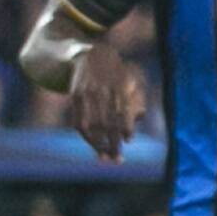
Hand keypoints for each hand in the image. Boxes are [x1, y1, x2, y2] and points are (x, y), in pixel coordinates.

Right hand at [65, 45, 145, 159]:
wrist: (91, 55)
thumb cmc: (116, 74)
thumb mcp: (130, 81)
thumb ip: (137, 99)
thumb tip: (141, 116)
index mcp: (119, 87)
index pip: (122, 110)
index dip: (125, 126)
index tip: (128, 140)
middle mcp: (102, 91)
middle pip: (107, 121)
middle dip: (112, 142)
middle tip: (117, 160)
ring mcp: (87, 94)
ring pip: (91, 124)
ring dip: (98, 144)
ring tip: (105, 158)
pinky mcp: (75, 96)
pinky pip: (79, 121)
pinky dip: (86, 136)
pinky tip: (93, 145)